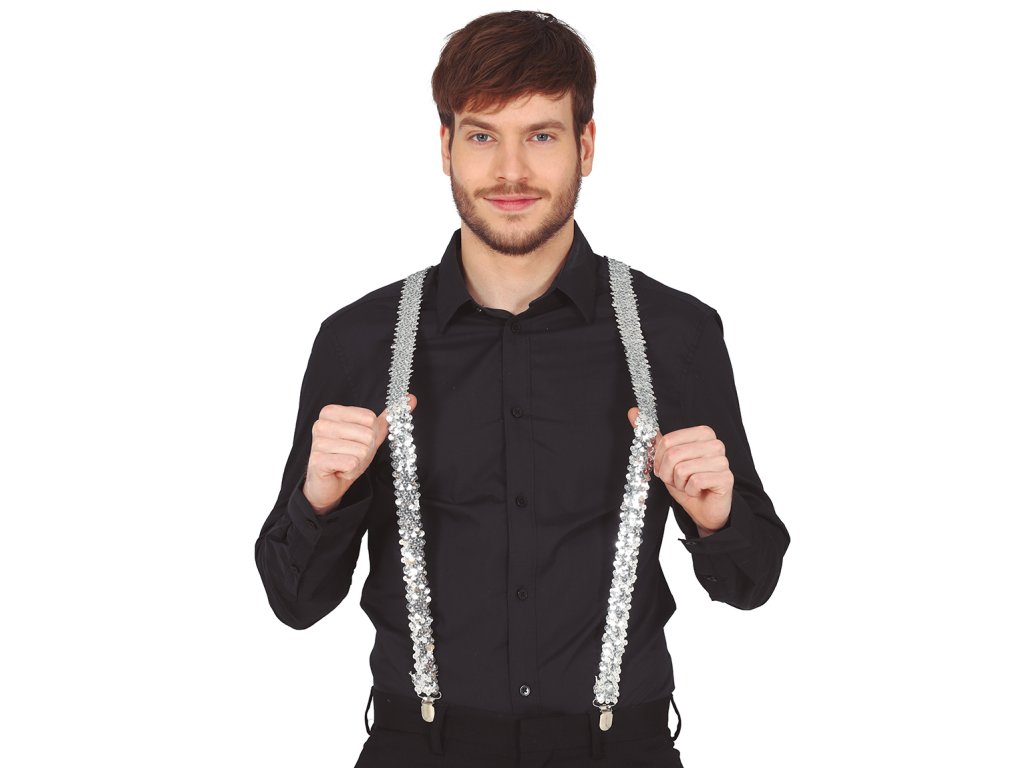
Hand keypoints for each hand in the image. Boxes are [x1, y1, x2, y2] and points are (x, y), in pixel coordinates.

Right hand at [304, 393, 416, 514]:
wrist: (330, 483)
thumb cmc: (348, 455)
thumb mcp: (370, 433)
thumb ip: (388, 416)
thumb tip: (410, 398)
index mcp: (331, 412)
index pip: (370, 418)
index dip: (371, 435)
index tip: (357, 442)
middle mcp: (321, 424)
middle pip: (367, 434)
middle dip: (365, 450)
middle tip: (351, 456)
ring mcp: (318, 442)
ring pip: (361, 450)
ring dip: (358, 462)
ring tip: (345, 463)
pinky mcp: (318, 461)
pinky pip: (351, 463)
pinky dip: (351, 471)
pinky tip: (340, 471)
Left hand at [627, 407, 731, 534]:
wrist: (704, 509)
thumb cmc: (686, 482)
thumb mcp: (665, 459)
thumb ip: (652, 436)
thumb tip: (633, 411)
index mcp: (703, 433)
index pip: (667, 441)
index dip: (659, 460)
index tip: (664, 469)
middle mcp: (716, 443)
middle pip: (673, 455)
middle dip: (668, 473)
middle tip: (677, 480)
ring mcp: (723, 460)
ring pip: (682, 469)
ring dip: (679, 484)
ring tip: (688, 486)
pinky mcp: (726, 478)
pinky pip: (694, 482)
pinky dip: (690, 491)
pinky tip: (698, 492)